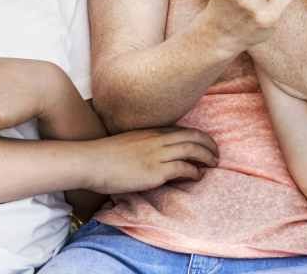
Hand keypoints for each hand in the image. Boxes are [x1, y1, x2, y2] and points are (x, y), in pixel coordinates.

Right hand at [84, 127, 218, 193]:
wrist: (90, 161)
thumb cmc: (103, 155)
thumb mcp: (127, 143)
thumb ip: (142, 145)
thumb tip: (151, 155)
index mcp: (150, 132)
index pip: (182, 130)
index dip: (198, 136)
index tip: (206, 143)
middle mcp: (157, 140)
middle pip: (192, 136)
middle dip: (209, 144)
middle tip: (217, 154)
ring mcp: (157, 154)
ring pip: (192, 150)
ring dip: (207, 157)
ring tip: (213, 164)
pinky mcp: (155, 171)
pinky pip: (183, 168)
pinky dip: (194, 172)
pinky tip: (198, 176)